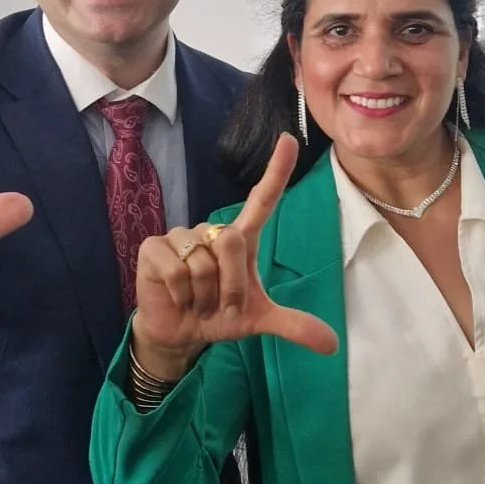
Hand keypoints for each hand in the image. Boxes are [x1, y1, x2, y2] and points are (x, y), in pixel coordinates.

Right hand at [130, 134, 338, 374]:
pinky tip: (177, 298)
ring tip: (197, 302)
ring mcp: (180, 236)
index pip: (263, 199)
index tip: (290, 138)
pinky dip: (182, 294)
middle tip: (220, 305)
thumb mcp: (257, 320)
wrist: (179, 332)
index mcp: (241, 239)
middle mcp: (211, 230)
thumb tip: (331, 344)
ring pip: (204, 262)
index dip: (276, 170)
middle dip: (231, 286)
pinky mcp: (154, 248)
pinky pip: (178, 270)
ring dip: (205, 295)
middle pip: (233, 243)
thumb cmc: (218, 315)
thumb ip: (291, 325)